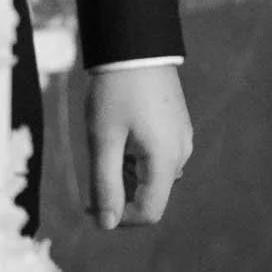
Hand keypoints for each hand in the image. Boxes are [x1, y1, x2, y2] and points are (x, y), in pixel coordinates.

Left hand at [85, 63, 192, 229]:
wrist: (134, 46)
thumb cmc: (114, 92)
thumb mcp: (102, 140)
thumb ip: (105, 185)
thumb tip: (106, 225)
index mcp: (165, 160)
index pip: (149, 212)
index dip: (119, 218)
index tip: (90, 206)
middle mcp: (180, 154)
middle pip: (149, 194)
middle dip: (119, 191)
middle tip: (92, 163)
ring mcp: (181, 140)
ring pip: (150, 175)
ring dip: (125, 172)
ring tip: (105, 139)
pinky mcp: (176, 127)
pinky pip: (155, 157)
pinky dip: (133, 156)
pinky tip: (118, 131)